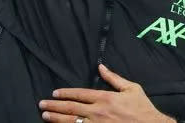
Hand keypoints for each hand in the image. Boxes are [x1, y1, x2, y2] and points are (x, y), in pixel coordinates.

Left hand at [38, 64, 174, 122]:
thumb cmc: (142, 108)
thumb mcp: (131, 88)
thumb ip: (114, 78)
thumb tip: (101, 67)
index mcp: (105, 98)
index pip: (80, 94)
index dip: (65, 93)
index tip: (54, 93)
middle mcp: (98, 112)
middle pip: (71, 108)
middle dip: (54, 106)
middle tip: (42, 104)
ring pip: (72, 122)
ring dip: (57, 119)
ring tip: (45, 116)